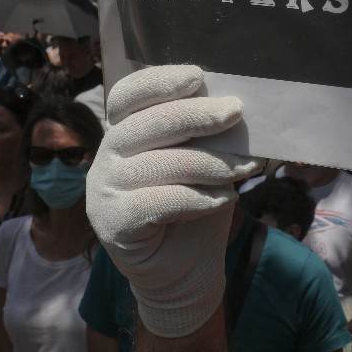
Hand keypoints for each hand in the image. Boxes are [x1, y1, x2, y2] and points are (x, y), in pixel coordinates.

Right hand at [86, 65, 261, 337]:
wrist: (186, 274)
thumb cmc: (197, 208)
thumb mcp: (206, 162)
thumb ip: (208, 135)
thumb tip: (237, 103)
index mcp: (124, 132)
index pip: (127, 95)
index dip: (158, 81)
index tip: (198, 77)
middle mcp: (106, 156)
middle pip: (146, 124)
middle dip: (195, 115)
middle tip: (235, 111)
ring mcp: (103, 190)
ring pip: (158, 163)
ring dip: (210, 162)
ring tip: (248, 167)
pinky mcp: (111, 223)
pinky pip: (158, 202)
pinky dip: (199, 198)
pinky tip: (227, 199)